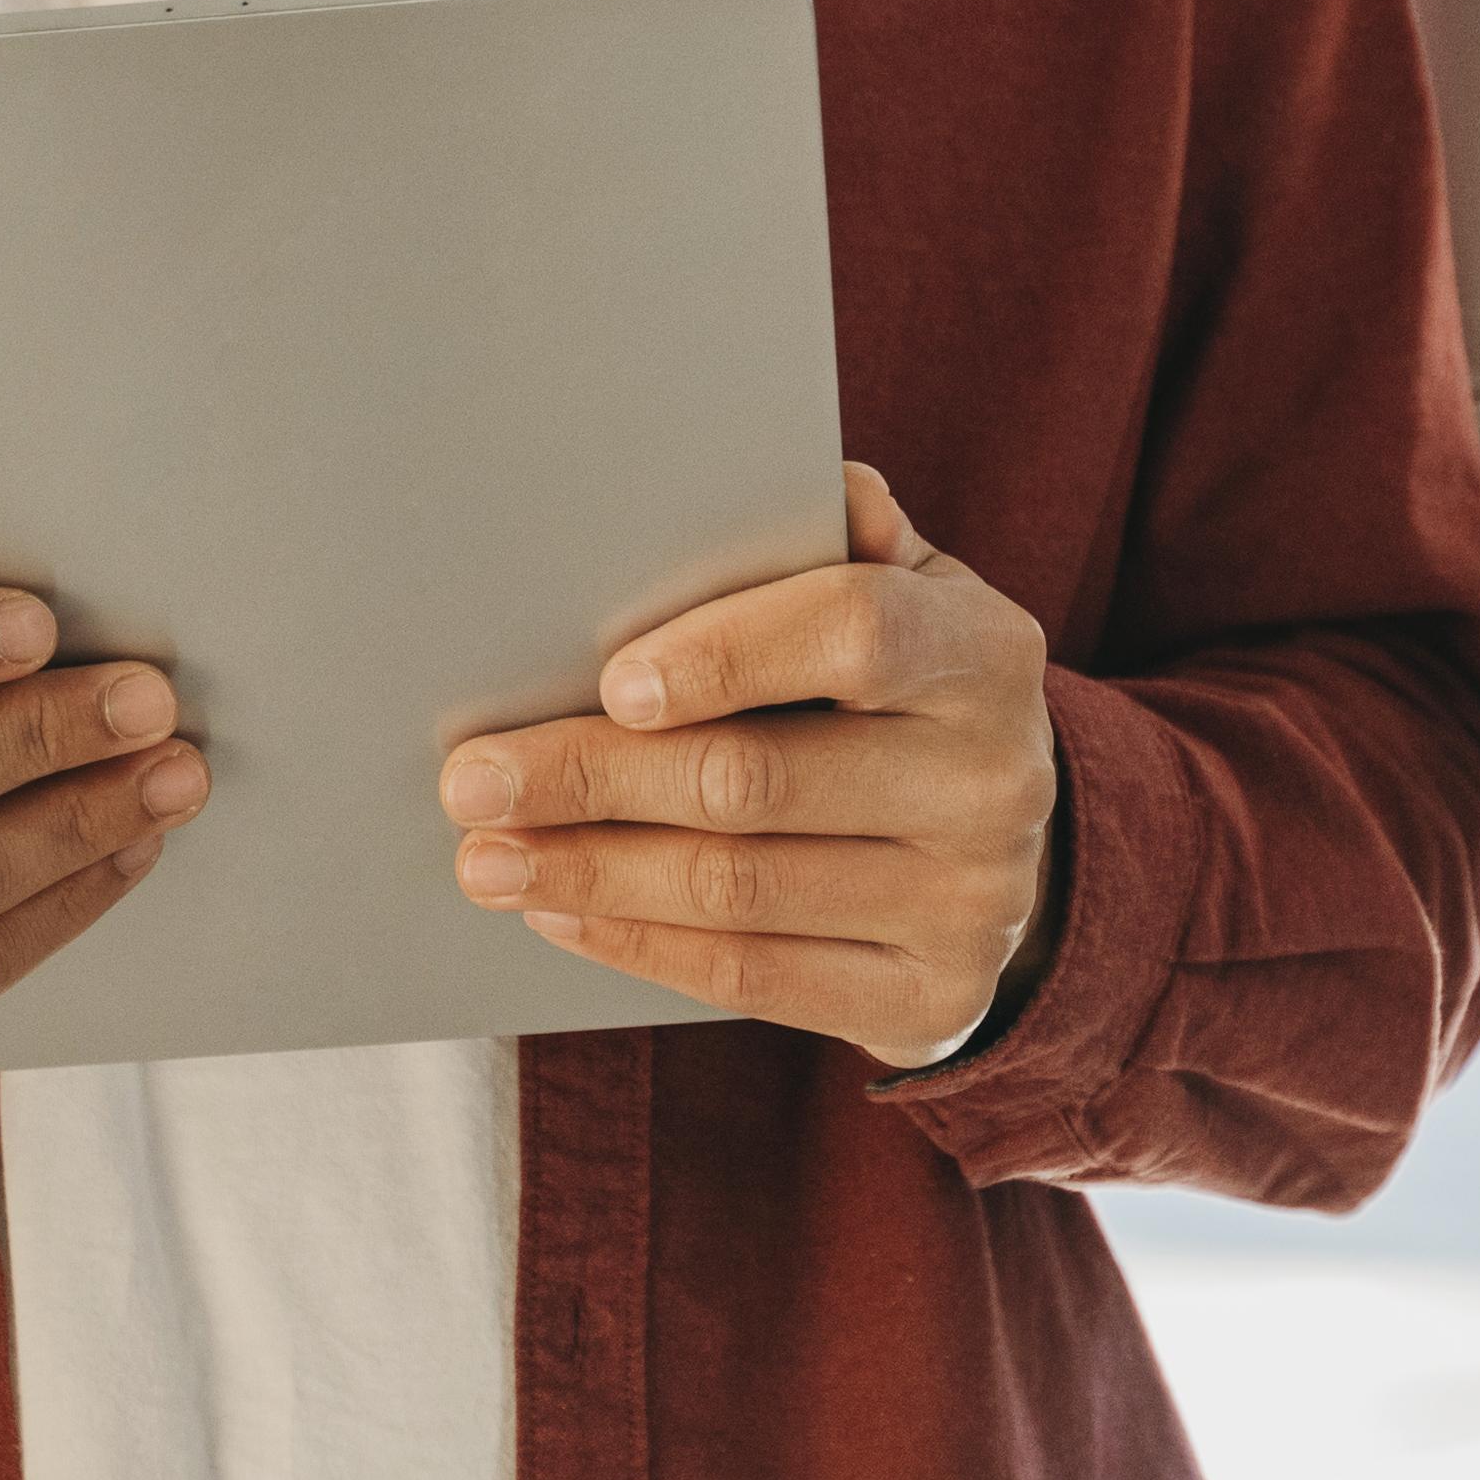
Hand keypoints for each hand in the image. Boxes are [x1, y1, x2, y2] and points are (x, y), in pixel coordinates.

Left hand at [441, 467, 1058, 1060]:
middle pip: (759, 779)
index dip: (725, 654)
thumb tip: (799, 482)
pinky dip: (640, 945)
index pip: (856, 631)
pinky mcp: (928, 997)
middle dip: (592, 779)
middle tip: (474, 781)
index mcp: (984, 652)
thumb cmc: (905, 698)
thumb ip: (840, 545)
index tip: (609, 682)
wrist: (1006, 859)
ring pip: (739, 890)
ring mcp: (970, 901)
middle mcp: (993, 780)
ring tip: (489, 858)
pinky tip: (562, 913)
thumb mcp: (905, 598)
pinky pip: (754, 976)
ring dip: (591, 873)